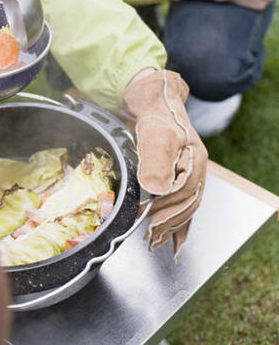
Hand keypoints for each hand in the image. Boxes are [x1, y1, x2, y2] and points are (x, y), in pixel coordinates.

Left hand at [122, 69, 207, 256]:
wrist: (156, 103)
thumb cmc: (155, 117)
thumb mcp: (154, 135)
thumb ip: (157, 162)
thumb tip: (158, 191)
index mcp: (195, 159)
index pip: (184, 191)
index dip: (166, 206)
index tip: (147, 217)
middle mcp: (198, 168)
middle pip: (188, 203)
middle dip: (169, 222)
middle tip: (150, 235)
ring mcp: (193, 172)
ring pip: (188, 206)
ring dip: (173, 226)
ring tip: (157, 241)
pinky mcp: (184, 176)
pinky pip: (186, 204)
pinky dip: (181, 223)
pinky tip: (176, 240)